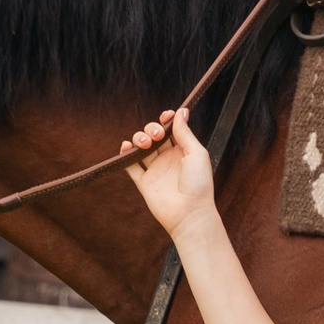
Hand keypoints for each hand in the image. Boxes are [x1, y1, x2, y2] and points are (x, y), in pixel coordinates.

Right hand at [121, 103, 218, 236]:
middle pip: (153, 135)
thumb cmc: (199, 183)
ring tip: (145, 144)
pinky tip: (126, 146)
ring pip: (140, 147)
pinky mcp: (144, 182)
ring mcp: (155, 170)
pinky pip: (130, 165)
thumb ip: (184, 133)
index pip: (170, 129)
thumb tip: (180, 111)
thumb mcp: (196, 153)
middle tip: (157, 136)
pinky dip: (125, 154)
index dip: (166, 120)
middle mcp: (168, 159)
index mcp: (183, 151)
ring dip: (139, 138)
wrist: (190, 213)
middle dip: (151, 129)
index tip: (166, 116)